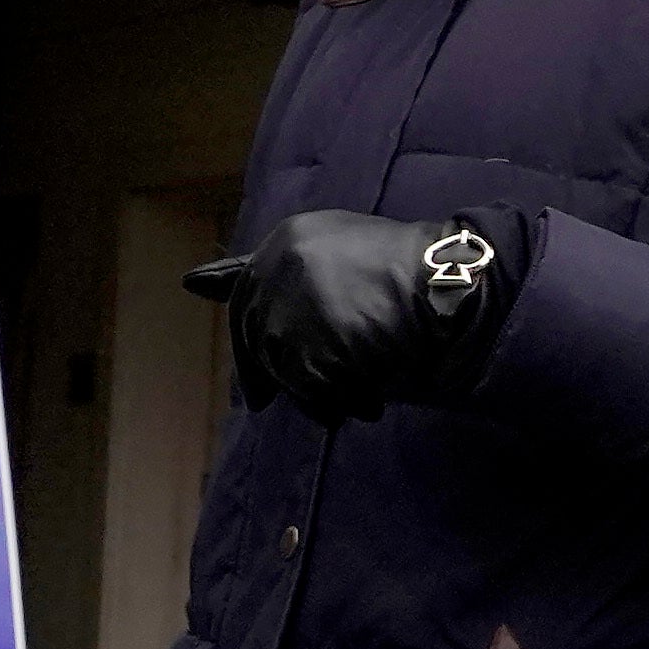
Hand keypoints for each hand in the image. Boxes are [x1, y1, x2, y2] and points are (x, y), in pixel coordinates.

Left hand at [186, 210, 518, 420]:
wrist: (456, 284)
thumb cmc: (408, 272)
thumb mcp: (333, 252)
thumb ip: (271, 271)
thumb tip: (192, 282)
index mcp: (287, 240)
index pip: (244, 294)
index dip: (245, 341)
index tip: (249, 383)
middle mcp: (281, 267)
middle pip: (259, 341)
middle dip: (271, 378)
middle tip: (271, 407)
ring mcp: (296, 305)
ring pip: (286, 371)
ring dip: (318, 395)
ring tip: (357, 398)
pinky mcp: (315, 341)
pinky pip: (316, 388)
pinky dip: (342, 402)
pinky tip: (369, 400)